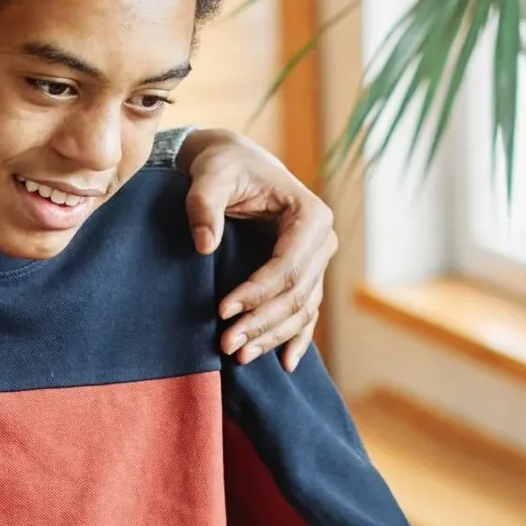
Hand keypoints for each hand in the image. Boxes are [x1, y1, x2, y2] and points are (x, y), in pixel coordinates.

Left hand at [174, 128, 336, 371]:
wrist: (234, 163)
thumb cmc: (223, 166)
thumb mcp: (209, 176)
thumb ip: (203, 205)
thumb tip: (204, 245)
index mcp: (309, 215)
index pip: (287, 266)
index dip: (257, 293)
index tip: (222, 310)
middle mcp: (322, 240)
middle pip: (297, 294)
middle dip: (262, 322)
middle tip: (227, 344)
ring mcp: (317, 260)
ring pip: (302, 309)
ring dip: (273, 335)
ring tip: (239, 354)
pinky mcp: (305, 273)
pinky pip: (306, 311)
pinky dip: (295, 337)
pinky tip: (284, 362)